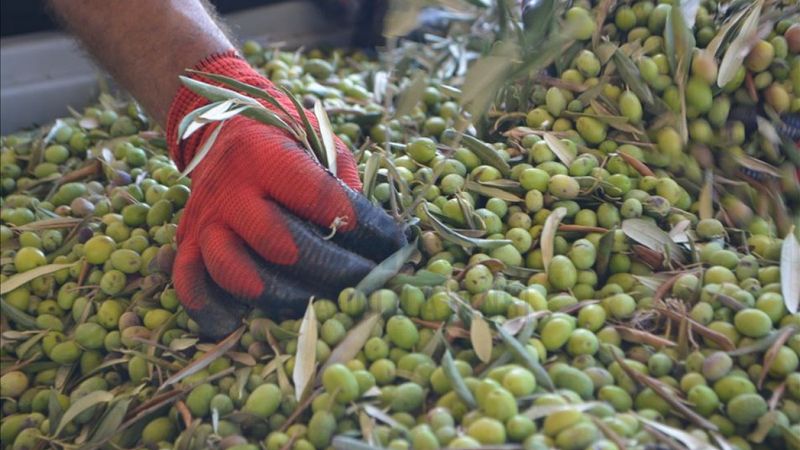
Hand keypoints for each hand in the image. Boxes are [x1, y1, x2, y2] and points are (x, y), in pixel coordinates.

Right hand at [166, 52, 405, 338]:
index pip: (323, 200)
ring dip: (283, 299)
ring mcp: (205, 220)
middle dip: (334, 272)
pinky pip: (191, 286)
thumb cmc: (281, 137)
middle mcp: (231, 189)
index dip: (365, 229)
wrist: (216, 126)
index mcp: (267, 156)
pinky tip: (243, 323)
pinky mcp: (187, 242)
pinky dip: (214, 312)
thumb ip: (344, 182)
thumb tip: (373, 234)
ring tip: (319, 306)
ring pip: (236, 273)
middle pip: (282, 245)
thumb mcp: (319, 140)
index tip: (395, 247)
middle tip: (369, 285)